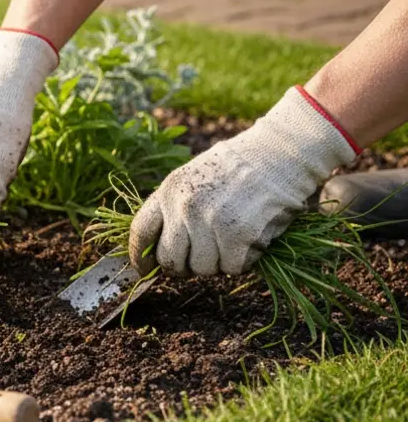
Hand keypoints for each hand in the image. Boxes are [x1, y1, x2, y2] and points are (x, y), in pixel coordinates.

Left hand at [129, 87, 358, 276]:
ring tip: (234, 240)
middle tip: (204, 259)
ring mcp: (209, 221)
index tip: (144, 271)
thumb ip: (175, 207)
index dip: (140, 256)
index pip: (140, 232)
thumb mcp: (193, 177)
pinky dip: (244, 262)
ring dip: (219, 263)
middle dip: (186, 266)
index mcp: (168, 191)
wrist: (281, 151)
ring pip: (202, 269)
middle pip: (170, 260)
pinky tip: (252, 240)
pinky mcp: (237, 234)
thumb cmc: (241, 166)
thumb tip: (162, 248)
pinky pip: (232, 268)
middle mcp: (183, 207)